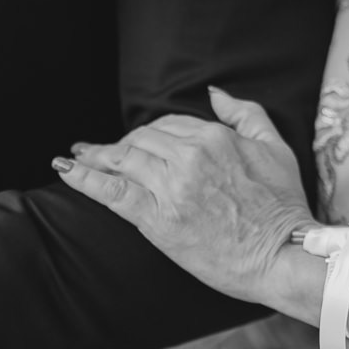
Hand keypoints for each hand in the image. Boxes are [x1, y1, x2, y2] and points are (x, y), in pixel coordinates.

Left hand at [58, 87, 312, 304]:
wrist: (280, 255)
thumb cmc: (282, 206)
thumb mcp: (275, 148)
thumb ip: (245, 114)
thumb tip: (214, 93)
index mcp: (214, 138)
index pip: (167, 126)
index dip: (148, 135)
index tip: (136, 143)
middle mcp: (189, 157)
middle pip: (140, 140)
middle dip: (121, 145)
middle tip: (101, 152)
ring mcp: (171, 188)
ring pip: (123, 160)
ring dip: (95, 157)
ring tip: (76, 157)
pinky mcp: (158, 219)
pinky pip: (112, 191)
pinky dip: (84, 178)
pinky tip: (66, 170)